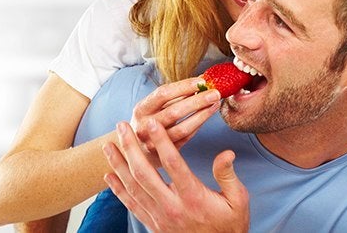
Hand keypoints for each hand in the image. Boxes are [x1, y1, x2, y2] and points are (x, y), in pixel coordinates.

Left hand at [103, 120, 249, 232]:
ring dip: (118, 165)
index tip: (151, 123)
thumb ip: (228, 175)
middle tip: (121, 126)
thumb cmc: (229, 225)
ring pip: (133, 187)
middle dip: (130, 147)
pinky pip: (131, 205)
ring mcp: (159, 217)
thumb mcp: (237, 200)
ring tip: (108, 146)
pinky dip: (118, 190)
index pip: (173, 163)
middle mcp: (172, 206)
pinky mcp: (153, 224)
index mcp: (193, 197)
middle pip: (144, 173)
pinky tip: (109, 175)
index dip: (161, 141)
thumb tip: (226, 153)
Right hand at [130, 77, 220, 160]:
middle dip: (197, 101)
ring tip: (215, 104)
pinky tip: (207, 116)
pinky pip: (185, 139)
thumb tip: (201, 81)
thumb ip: (175, 95)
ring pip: (182, 129)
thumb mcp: (154, 107)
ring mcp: (153, 143)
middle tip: (215, 93)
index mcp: (141, 109)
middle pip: (173, 112)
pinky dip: (198, 126)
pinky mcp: (164, 155)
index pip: (163, 94)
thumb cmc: (150, 121)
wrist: (136, 151)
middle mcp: (144, 126)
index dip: (183, 86)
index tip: (202, 81)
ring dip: (201, 115)